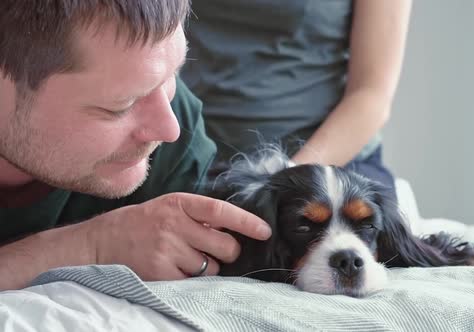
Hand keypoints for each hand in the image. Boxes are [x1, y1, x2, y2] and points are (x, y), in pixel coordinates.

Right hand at [83, 192, 270, 280]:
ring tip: (180, 258)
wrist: (100, 241)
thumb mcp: (169, 208)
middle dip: (226, 253)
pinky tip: (171, 269)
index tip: (265, 231)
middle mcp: (174, 224)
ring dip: (204, 267)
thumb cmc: (142, 224)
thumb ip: (199, 216)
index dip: (247, 222)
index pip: (221, 211)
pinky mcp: (160, 272)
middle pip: (225, 246)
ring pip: (211, 267)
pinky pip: (192, 282)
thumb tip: (235, 231)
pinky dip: (188, 280)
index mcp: (179, 203)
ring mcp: (167, 249)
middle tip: (210, 251)